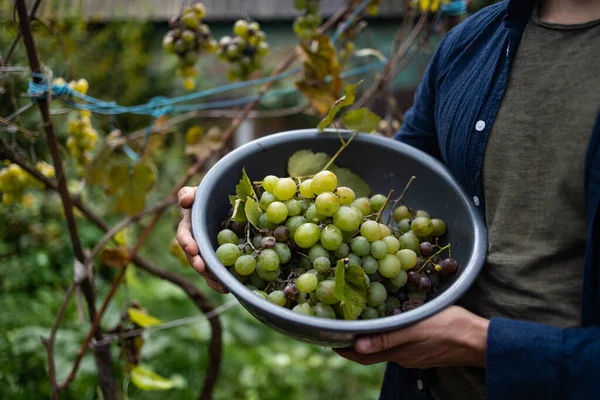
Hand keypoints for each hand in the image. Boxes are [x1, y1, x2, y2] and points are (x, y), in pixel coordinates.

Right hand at [176, 186, 227, 293]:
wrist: (225, 204)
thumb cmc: (208, 196)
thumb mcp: (199, 192)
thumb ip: (189, 193)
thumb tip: (185, 200)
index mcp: (189, 227)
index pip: (184, 235)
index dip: (187, 243)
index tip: (193, 249)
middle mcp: (196, 242)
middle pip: (193, 256)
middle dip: (197, 263)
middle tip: (202, 268)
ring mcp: (208, 252)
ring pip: (206, 268)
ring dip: (210, 277)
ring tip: (219, 284)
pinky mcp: (221, 258)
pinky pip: (219, 271)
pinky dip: (222, 281)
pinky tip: (229, 288)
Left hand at [335, 306, 488, 368]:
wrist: (481, 340)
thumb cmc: (450, 328)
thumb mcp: (416, 328)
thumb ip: (388, 338)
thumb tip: (357, 347)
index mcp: (398, 353)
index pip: (361, 356)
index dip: (342, 349)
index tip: (326, 337)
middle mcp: (402, 356)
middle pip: (369, 352)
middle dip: (352, 342)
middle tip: (338, 324)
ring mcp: (414, 354)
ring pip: (384, 346)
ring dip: (369, 336)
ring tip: (358, 318)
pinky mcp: (423, 348)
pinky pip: (399, 342)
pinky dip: (386, 333)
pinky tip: (387, 319)